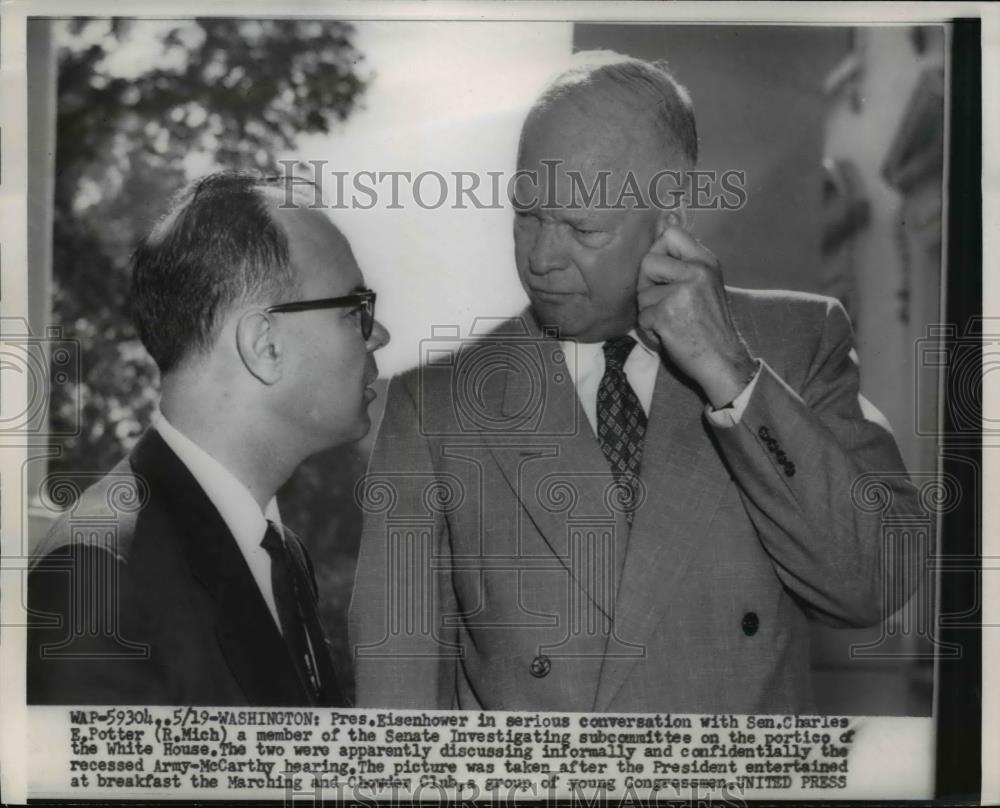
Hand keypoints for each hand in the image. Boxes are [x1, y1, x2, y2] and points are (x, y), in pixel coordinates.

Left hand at [636, 225, 756, 407]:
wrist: (723, 359)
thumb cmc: (709, 323)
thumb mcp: (706, 282)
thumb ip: (685, 256)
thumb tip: (668, 215)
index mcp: (706, 261)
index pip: (671, 234)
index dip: (658, 251)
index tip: (664, 273)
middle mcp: (697, 271)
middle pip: (648, 261)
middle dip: (647, 284)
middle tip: (665, 302)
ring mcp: (683, 292)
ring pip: (642, 292)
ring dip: (649, 311)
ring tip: (672, 320)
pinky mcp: (668, 314)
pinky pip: (643, 316)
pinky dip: (651, 329)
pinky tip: (670, 334)